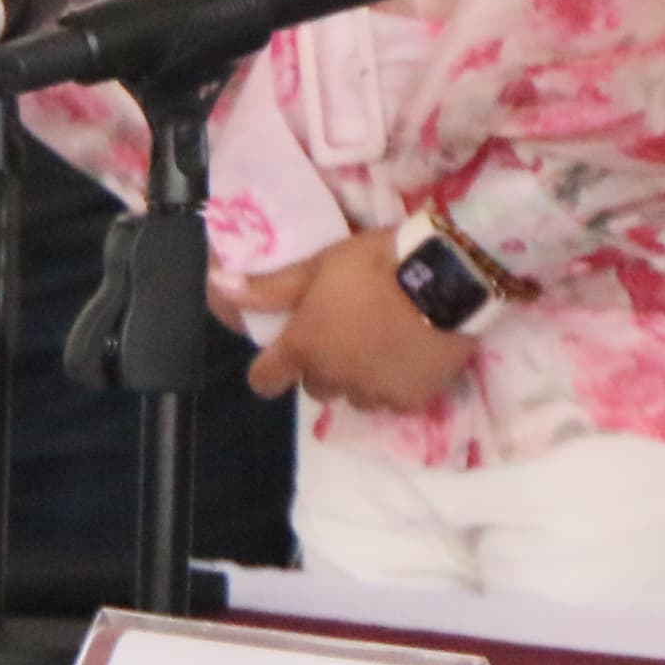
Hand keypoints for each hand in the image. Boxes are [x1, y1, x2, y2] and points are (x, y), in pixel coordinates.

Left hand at [239, 229, 476, 412]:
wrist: (447, 276)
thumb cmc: (375, 264)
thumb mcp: (319, 264)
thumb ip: (270, 286)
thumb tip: (217, 284)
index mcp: (302, 347)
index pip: (265, 379)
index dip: (270, 369)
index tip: (284, 356)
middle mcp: (331, 377)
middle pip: (315, 386)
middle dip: (324, 366)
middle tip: (347, 336)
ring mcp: (371, 391)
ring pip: (354, 396)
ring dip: (360, 378)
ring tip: (383, 347)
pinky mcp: (410, 398)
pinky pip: (393, 400)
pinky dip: (396, 384)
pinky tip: (411, 358)